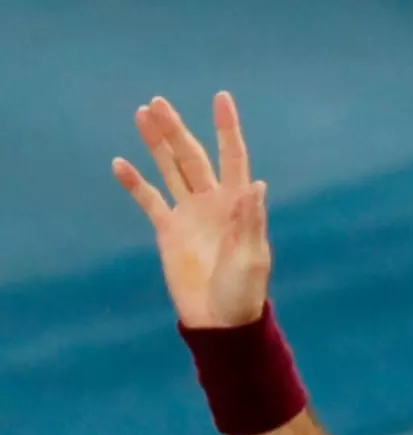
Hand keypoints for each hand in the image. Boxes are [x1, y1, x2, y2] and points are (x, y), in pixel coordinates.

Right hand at [112, 92, 269, 328]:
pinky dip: (135, 182)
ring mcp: (189, 213)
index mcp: (239, 204)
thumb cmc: (244, 291)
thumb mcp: (252, 258)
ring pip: (171, 169)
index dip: (227, 129)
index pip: (233, 158)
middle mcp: (213, 202)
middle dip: (177, 130)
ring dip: (157, 144)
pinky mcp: (168, 230)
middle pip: (193, 157)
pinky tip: (119, 163)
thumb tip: (255, 185)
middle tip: (158, 102)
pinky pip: (149, 199)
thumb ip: (250, 222)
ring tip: (142, 114)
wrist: (219, 320)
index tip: (221, 98)